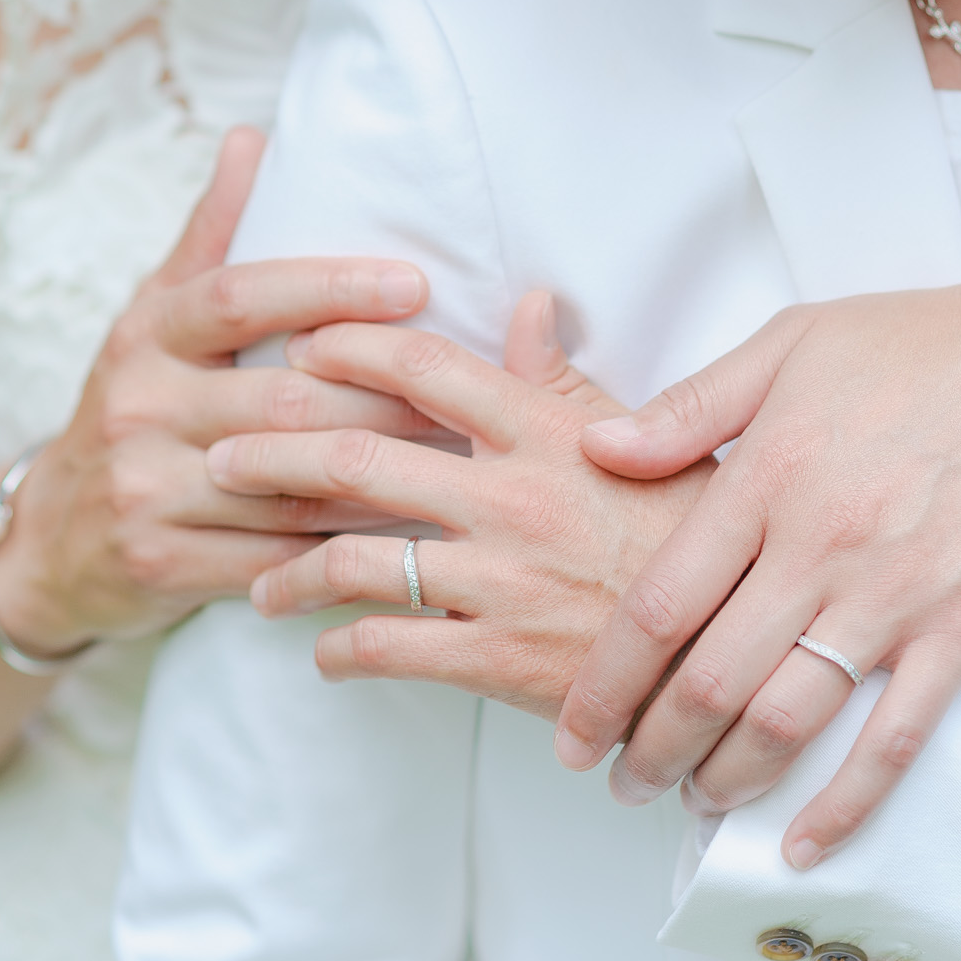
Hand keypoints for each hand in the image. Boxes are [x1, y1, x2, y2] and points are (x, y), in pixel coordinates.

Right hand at [0, 128, 440, 654]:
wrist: (49, 543)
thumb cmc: (134, 409)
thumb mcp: (153, 320)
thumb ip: (210, 236)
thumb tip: (251, 137)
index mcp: (148, 334)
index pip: (243, 296)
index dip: (330, 287)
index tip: (416, 283)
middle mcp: (139, 404)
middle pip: (285, 398)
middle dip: (386, 399)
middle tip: (467, 394)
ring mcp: (145, 487)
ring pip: (289, 483)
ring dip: (382, 477)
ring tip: (456, 462)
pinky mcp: (158, 562)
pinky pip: (274, 556)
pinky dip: (343, 548)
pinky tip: (402, 536)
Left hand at [206, 296, 714, 719]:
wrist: (740, 648)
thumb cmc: (694, 536)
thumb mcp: (645, 440)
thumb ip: (565, 379)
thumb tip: (527, 302)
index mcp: (545, 431)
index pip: (421, 367)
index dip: (346, 348)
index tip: (298, 348)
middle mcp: (510, 496)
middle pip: (355, 456)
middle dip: (269, 454)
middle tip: (219, 457)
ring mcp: (499, 579)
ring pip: (351, 560)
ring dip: (285, 572)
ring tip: (257, 584)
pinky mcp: (497, 658)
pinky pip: (387, 648)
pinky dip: (339, 651)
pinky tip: (324, 653)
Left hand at [559, 248, 960, 866]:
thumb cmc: (926, 343)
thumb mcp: (789, 344)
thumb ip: (688, 408)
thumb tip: (597, 446)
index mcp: (767, 478)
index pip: (659, 606)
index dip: (604, 683)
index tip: (573, 729)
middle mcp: (820, 548)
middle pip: (708, 681)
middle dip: (649, 750)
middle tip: (622, 780)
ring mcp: (895, 597)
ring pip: (787, 721)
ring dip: (726, 780)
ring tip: (692, 798)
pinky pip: (894, 738)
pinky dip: (844, 803)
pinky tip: (804, 841)